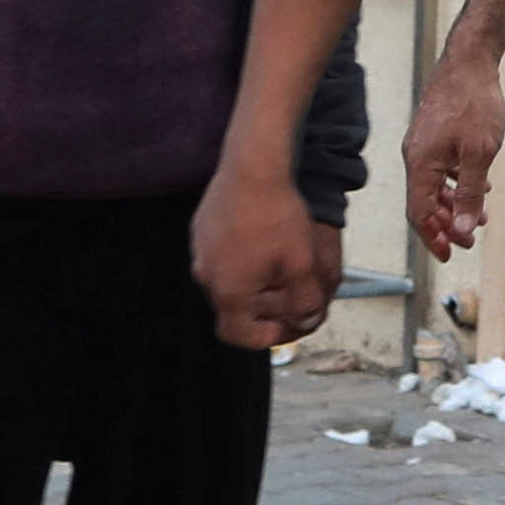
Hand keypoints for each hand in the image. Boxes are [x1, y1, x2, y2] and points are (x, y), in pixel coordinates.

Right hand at [189, 163, 343, 348]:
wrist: (252, 166)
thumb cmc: (276, 214)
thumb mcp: (302, 263)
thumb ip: (305, 300)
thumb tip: (306, 321)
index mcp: (228, 290)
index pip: (237, 334)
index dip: (263, 337)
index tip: (284, 324)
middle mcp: (206, 275)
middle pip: (232, 308)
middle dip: (261, 307)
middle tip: (288, 293)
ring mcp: (199, 251)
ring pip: (226, 281)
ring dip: (251, 283)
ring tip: (279, 264)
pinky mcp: (199, 231)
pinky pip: (219, 257)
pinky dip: (240, 260)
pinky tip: (263, 241)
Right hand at [406, 42, 504, 253]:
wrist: (469, 61)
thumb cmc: (475, 103)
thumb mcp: (479, 153)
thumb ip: (468, 194)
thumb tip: (459, 230)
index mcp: (420, 165)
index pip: (419, 214)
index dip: (433, 238)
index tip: (450, 256)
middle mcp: (415, 157)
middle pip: (424, 204)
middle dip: (445, 226)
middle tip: (469, 241)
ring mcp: (423, 145)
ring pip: (433, 187)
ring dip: (453, 206)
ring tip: (478, 219)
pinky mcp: (433, 135)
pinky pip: (440, 170)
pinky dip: (456, 184)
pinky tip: (479, 187)